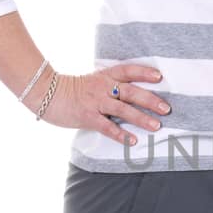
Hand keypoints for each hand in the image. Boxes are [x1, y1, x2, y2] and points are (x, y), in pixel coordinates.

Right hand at [37, 65, 168, 146]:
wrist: (46, 93)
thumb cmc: (71, 89)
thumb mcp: (92, 81)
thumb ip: (109, 85)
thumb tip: (130, 94)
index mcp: (105, 76)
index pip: (127, 71)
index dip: (143, 72)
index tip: (159, 77)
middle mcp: (103, 87)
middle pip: (131, 92)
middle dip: (150, 100)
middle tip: (167, 108)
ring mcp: (95, 102)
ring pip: (122, 109)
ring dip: (141, 118)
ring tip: (156, 126)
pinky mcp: (87, 116)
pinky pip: (107, 127)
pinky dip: (120, 134)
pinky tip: (133, 141)